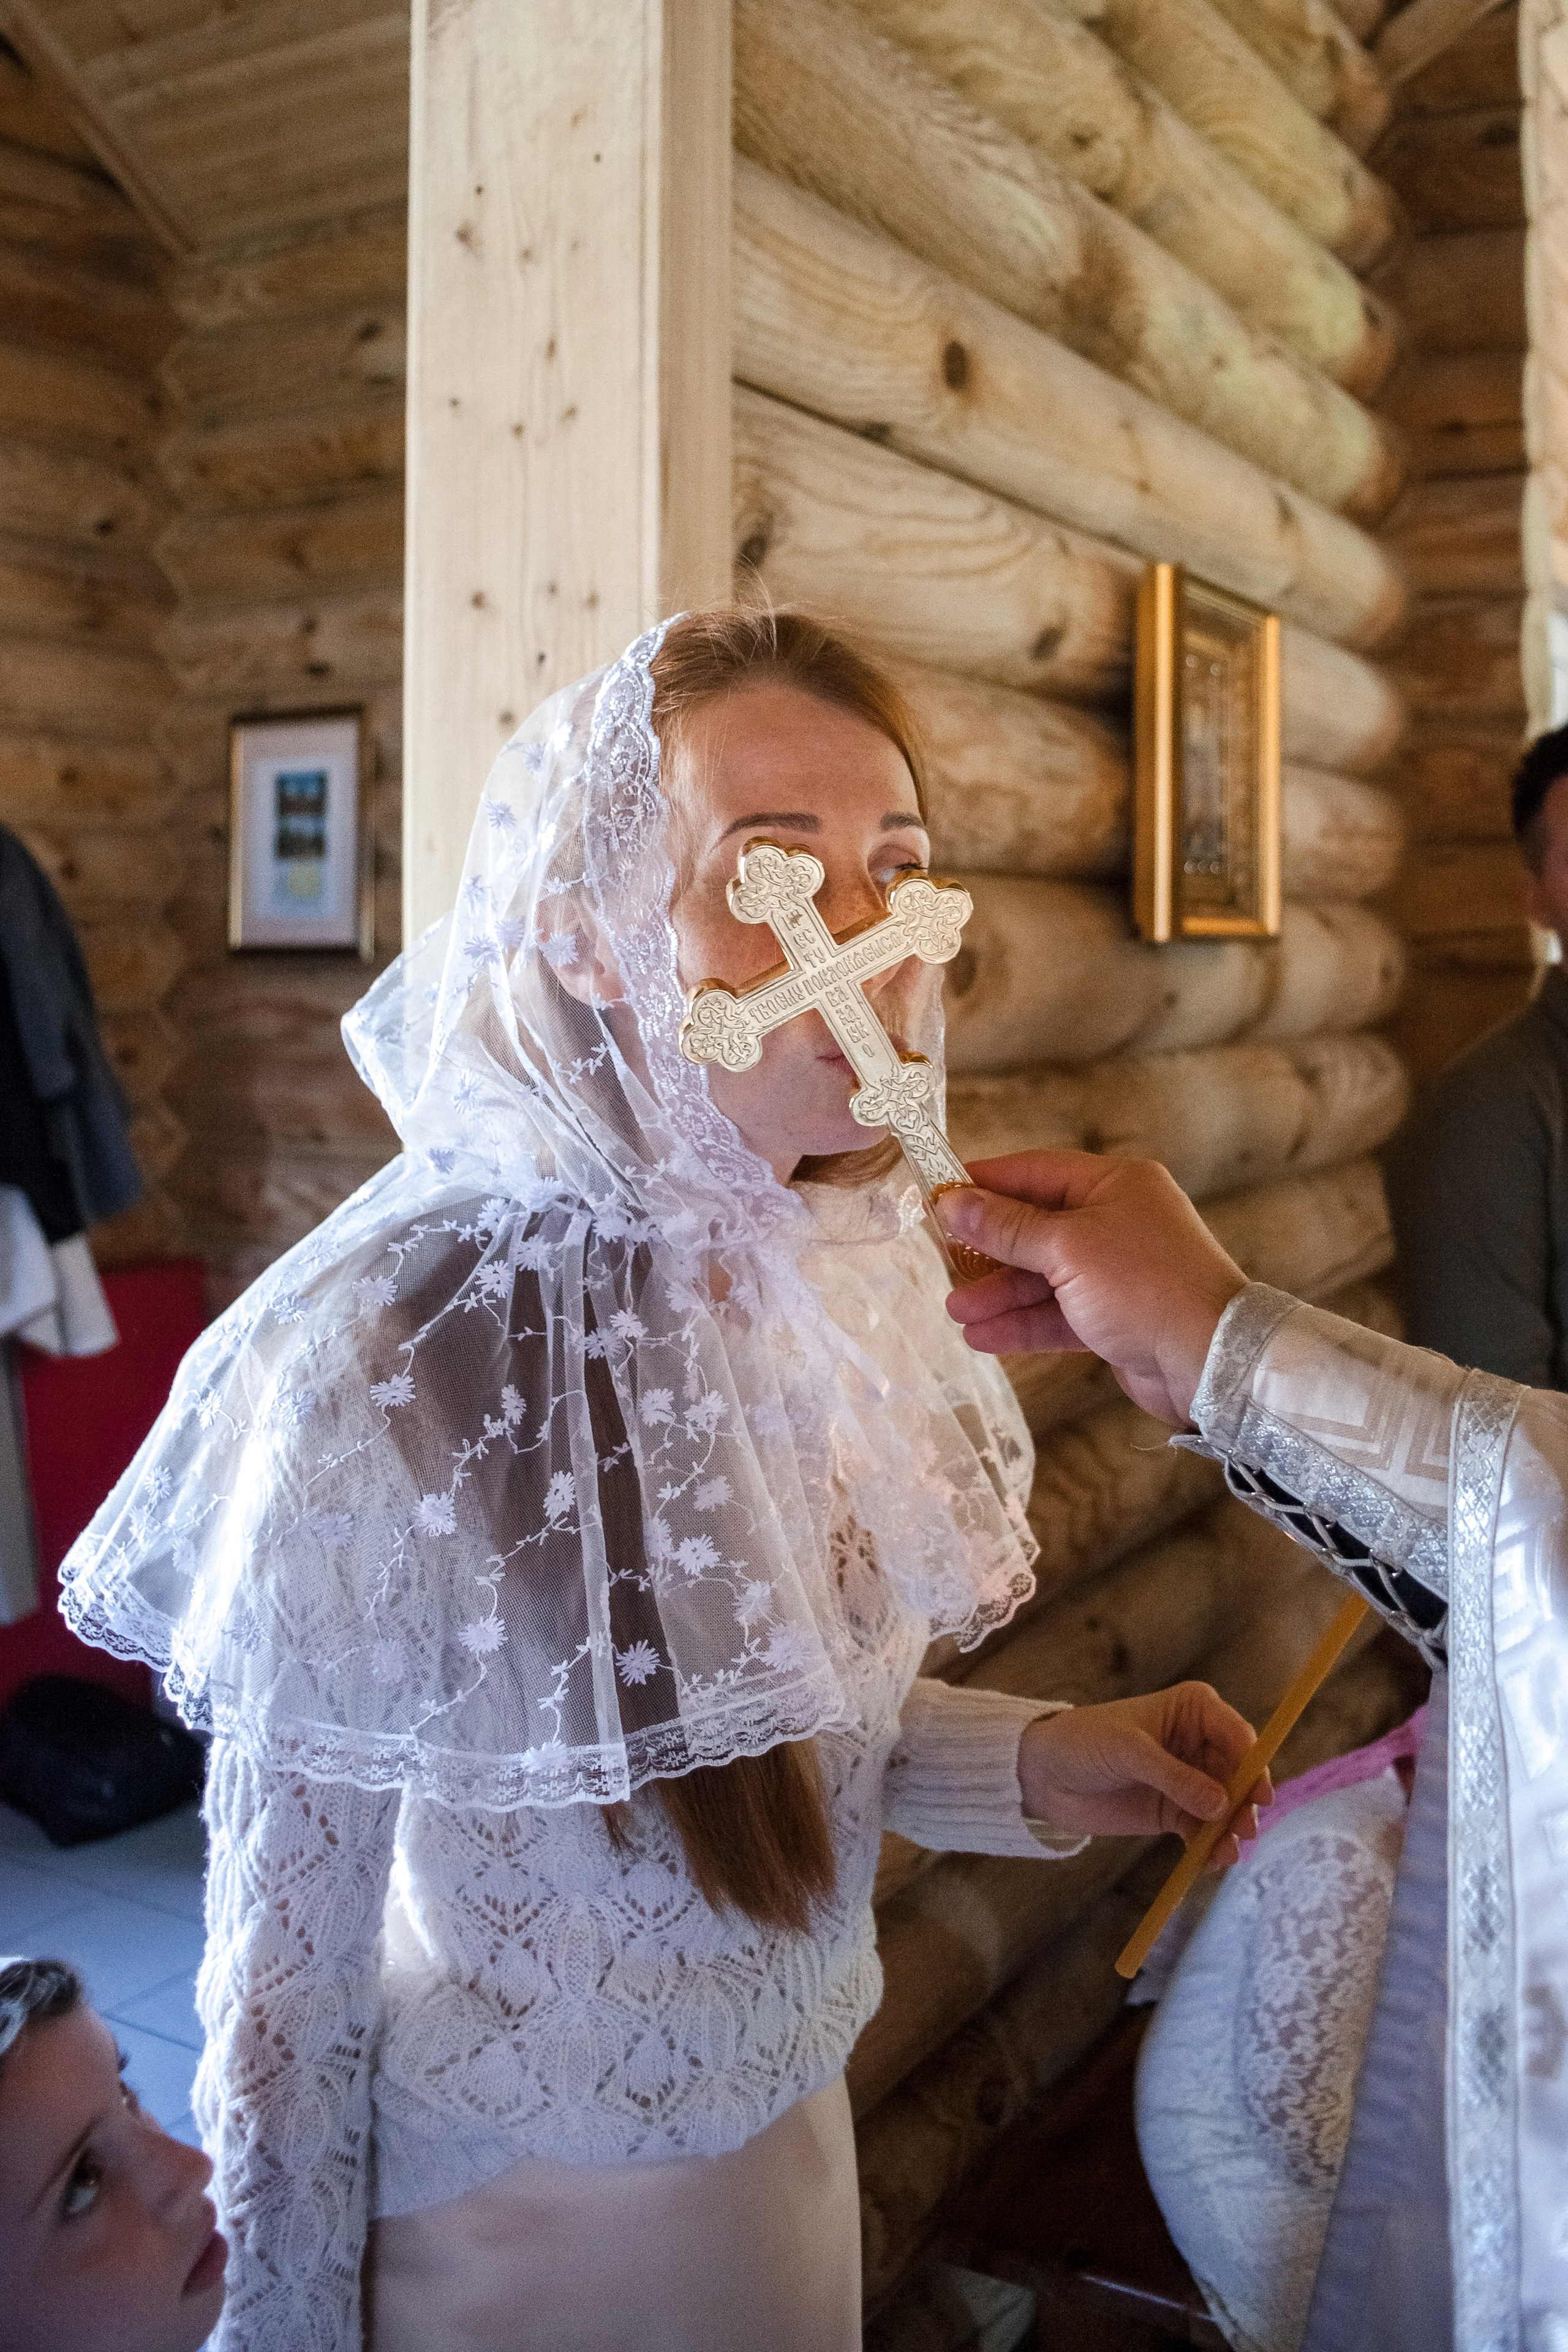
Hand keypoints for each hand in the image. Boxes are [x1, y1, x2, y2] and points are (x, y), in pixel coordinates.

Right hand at [937, 1150, 1248, 1424]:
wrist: (1211, 1360)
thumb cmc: (1146, 1286)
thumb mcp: (1067, 1248)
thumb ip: (1007, 1227)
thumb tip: (953, 1201)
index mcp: (1115, 1184)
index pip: (1036, 1172)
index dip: (985, 1183)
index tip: (938, 1195)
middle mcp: (1117, 1221)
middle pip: (1036, 1227)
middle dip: (988, 1250)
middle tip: (942, 1262)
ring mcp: (1117, 1272)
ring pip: (1044, 1276)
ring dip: (1000, 1293)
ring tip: (957, 1311)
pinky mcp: (1116, 1318)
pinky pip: (1058, 1313)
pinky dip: (1023, 1323)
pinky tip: (983, 1336)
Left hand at [1018, 1685, 1272, 1865]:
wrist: (1045, 1773)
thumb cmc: (1084, 1742)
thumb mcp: (1129, 1753)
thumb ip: (1175, 1777)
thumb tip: (1222, 1804)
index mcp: (1194, 1710)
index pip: (1236, 1734)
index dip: (1253, 1762)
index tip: (1258, 1794)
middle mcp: (1199, 1742)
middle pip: (1239, 1775)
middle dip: (1245, 1803)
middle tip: (1244, 1830)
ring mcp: (1190, 1779)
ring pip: (1226, 1806)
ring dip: (1231, 1830)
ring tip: (1226, 1854)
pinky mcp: (1177, 1811)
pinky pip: (1205, 1830)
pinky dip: (1210, 1846)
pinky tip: (1208, 1862)